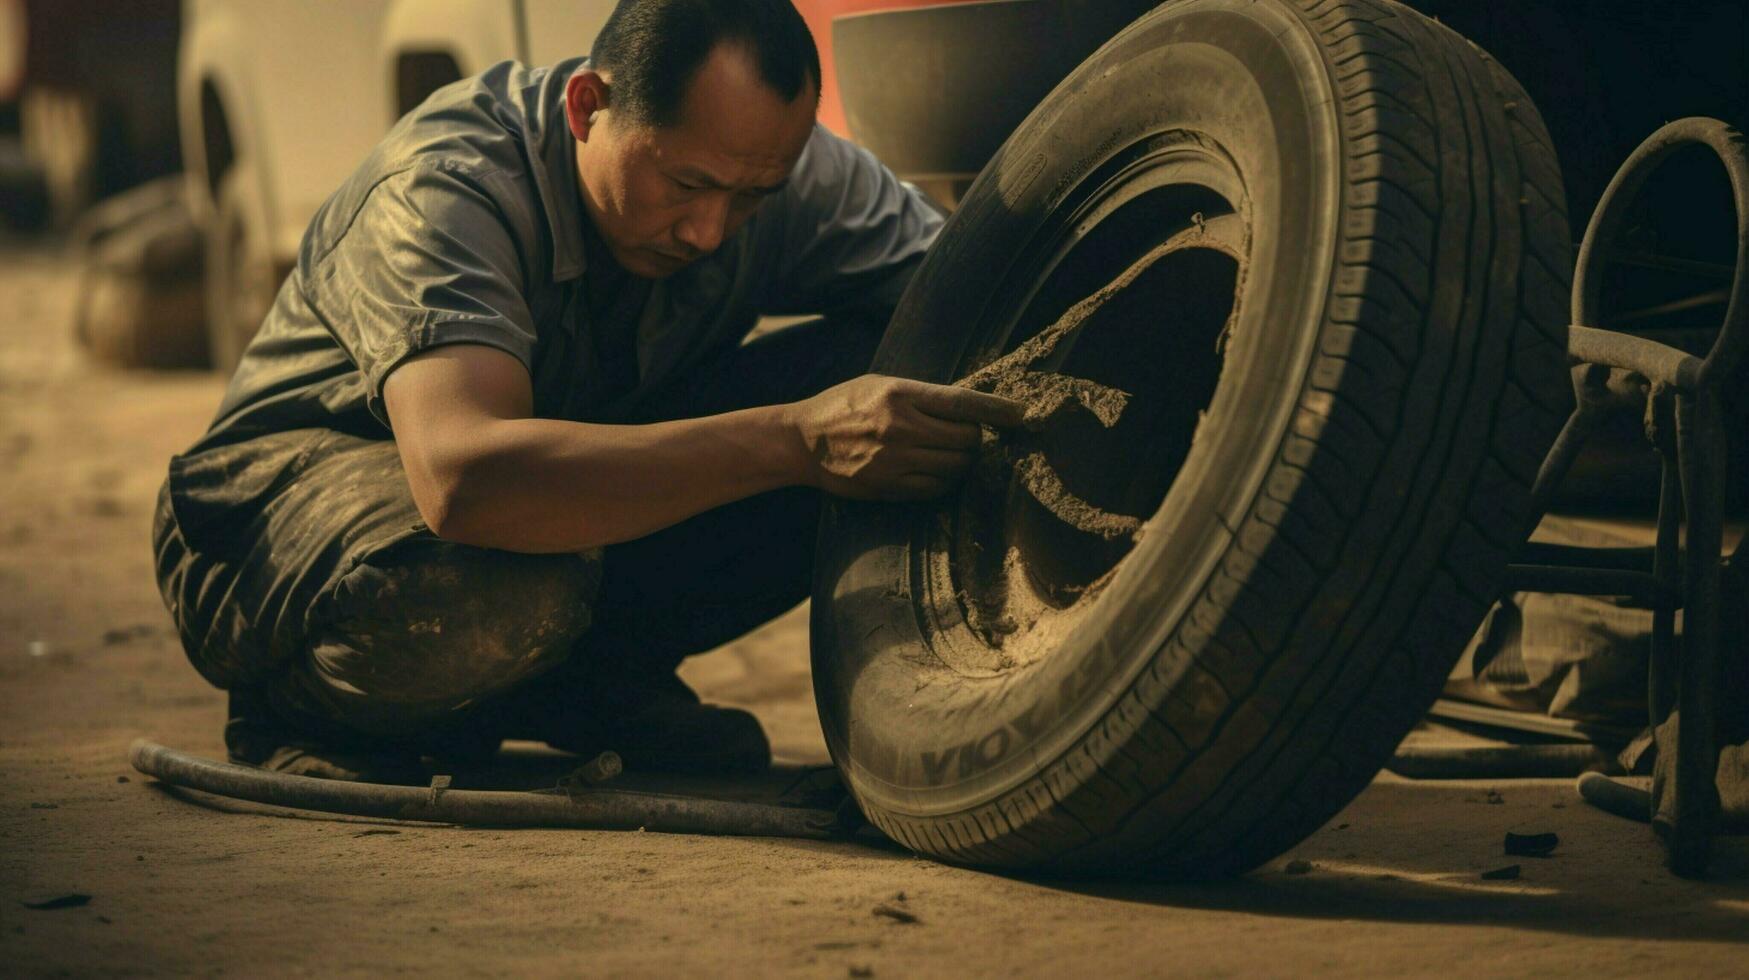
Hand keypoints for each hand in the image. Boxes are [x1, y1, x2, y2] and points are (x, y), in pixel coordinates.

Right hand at [786, 374, 1026, 500]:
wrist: (800, 440)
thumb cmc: (845, 405)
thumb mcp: (882, 385)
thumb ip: (923, 395)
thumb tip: (969, 407)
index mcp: (901, 394)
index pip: (964, 402)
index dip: (998, 410)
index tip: (1021, 415)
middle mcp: (900, 427)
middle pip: (967, 439)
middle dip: (976, 439)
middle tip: (967, 437)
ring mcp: (894, 460)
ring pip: (956, 466)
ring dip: (962, 461)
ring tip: (950, 453)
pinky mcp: (888, 486)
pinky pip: (936, 488)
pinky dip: (945, 481)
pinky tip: (935, 471)